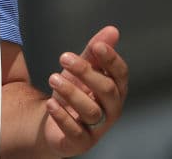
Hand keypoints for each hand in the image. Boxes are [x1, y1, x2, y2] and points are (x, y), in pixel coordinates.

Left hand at [42, 26, 128, 155]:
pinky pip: (75, 131)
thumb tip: (112, 31)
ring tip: (53, 78)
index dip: (111, 60)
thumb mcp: (82, 69)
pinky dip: (62, 116)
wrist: (55, 122)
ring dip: (71, 92)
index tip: (98, 46)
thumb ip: (95, 52)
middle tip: (64, 57)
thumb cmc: (75, 92)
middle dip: (86, 72)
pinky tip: (51, 103)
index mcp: (115, 89)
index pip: (120, 74)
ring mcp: (97, 128)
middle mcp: (110, 109)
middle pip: (107, 90)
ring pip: (91, 111)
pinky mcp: (81, 142)